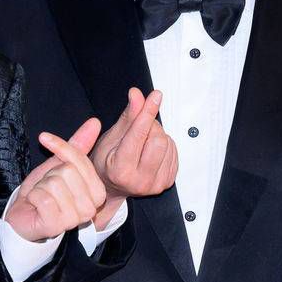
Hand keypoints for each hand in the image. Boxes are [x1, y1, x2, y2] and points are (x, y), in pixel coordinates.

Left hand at [6, 118, 106, 241]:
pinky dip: (33, 198)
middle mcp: (92, 206)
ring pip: (55, 183)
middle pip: (67, 171)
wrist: (24, 218)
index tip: (44, 138)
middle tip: (47, 188)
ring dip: (41, 187)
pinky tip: (36, 207)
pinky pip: (43, 197)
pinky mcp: (58, 225)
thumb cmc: (44, 192)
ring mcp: (76, 217)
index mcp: (98, 191)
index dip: (60, 147)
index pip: (80, 160)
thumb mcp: (59, 165)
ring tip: (42, 198)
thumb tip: (95, 122)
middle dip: (49, 175)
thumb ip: (78, 146)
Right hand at [90, 87, 177, 229]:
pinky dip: (164, 145)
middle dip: (151, 127)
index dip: (147, 112)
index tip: (155, 96)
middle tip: (139, 129)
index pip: (139, 134)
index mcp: (121, 170)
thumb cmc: (107, 162)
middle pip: (158, 139)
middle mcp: (140, 181)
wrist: (112, 186)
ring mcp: (156, 184)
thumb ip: (128, 116)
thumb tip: (137, 95)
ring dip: (157, 136)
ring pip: (168, 143)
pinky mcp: (167, 182)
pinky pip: (174, 151)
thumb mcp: (111, 137)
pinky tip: (151, 151)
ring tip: (143, 143)